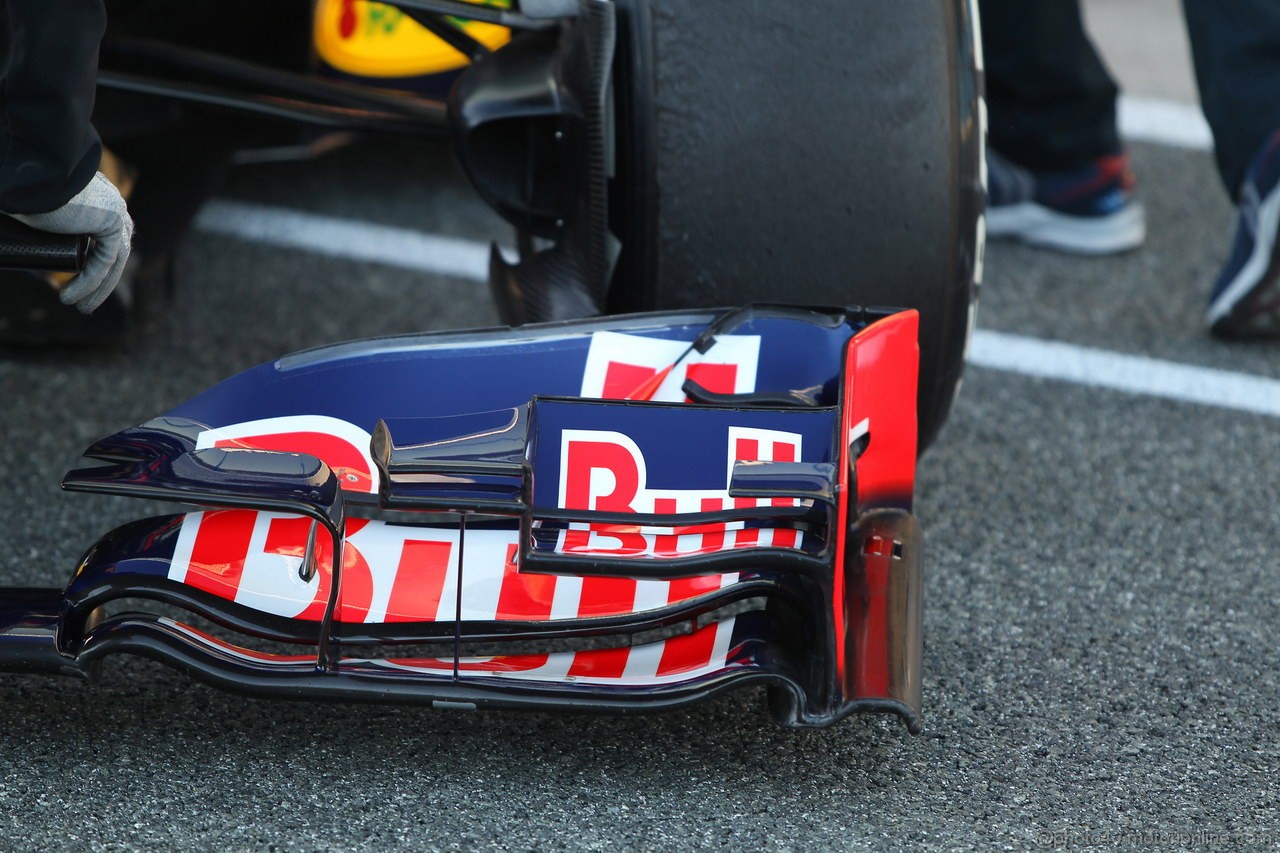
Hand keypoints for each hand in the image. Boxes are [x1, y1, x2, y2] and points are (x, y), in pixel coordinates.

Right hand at [9, 172, 133, 312]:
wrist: (36, 168)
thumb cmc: (25, 184)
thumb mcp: (29, 207)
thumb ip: (24, 216)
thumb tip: (3, 219)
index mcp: (98, 200)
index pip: (100, 241)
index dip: (89, 269)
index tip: (69, 287)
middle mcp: (111, 206)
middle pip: (108, 254)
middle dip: (96, 284)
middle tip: (78, 303)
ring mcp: (116, 214)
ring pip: (109, 262)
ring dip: (94, 289)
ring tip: (76, 307)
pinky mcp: (113, 223)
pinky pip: (104, 262)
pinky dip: (89, 283)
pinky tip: (70, 298)